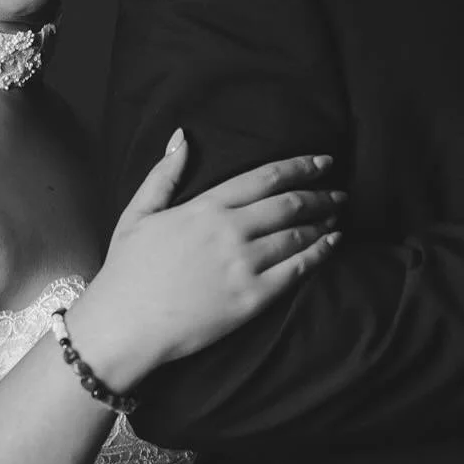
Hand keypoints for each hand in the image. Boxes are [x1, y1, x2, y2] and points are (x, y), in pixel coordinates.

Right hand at [67, 131, 344, 389]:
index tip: (323, 161)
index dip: (300, 166)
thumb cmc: (127, 271)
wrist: (124, 326)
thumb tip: (184, 137)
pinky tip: (332, 244)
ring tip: (336, 216)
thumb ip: (164, 174)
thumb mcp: (138, 213)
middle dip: (320, 194)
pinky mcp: (252, 298)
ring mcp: (243, 265)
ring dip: (323, 222)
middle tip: (338, 192)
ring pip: (297, 235)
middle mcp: (229, 231)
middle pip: (289, 204)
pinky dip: (320, 253)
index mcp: (205, 207)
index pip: (265, 177)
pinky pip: (297, 270)